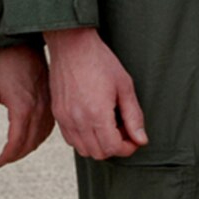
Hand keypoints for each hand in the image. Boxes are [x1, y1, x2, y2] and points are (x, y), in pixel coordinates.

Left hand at [0, 44, 53, 166]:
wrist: (23, 45)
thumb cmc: (3, 65)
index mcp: (22, 108)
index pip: (16, 143)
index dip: (7, 156)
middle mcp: (38, 109)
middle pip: (30, 143)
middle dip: (16, 155)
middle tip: (4, 159)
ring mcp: (48, 105)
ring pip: (41, 137)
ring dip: (28, 148)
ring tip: (16, 151)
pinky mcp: (52, 100)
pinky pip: (49, 127)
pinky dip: (39, 137)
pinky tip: (31, 137)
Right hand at [42, 27, 147, 158]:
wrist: (71, 45)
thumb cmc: (99, 60)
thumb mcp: (124, 86)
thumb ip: (134, 116)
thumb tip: (141, 139)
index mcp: (96, 114)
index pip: (113, 148)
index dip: (128, 147)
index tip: (134, 138)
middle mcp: (78, 120)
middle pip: (99, 153)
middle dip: (115, 146)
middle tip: (123, 129)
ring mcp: (65, 118)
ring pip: (83, 149)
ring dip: (99, 144)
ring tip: (108, 125)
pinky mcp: (58, 114)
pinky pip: (71, 139)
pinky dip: (84, 139)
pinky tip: (93, 122)